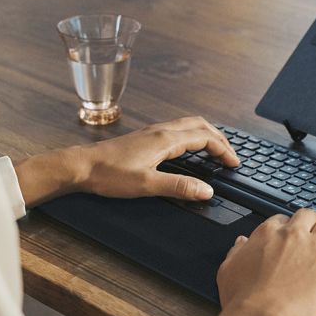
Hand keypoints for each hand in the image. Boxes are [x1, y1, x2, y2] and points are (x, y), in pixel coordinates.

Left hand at [15, 116, 238, 206]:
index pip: (205, 138)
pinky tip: (189, 148)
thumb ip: (179, 186)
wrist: (81, 166)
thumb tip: (207, 190)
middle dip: (219, 138)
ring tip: (215, 149)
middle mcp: (162, 130)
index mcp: (166, 139)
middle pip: (200, 125)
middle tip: (229, 155)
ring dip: (206, 134)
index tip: (233, 163)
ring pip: (189, 124)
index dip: (223, 150)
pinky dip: (193, 135)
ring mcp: (153, 131)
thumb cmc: (110, 175)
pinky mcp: (145, 137)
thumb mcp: (147, 184)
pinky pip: (178, 129)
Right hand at [206, 209, 315, 315]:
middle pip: (308, 216)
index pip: (280, 220)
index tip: (289, 230)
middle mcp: (292, 237)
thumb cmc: (242, 300)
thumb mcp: (228, 270)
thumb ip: (237, 252)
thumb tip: (241, 243)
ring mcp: (314, 251)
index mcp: (268, 234)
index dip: (286, 225)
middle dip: (313, 219)